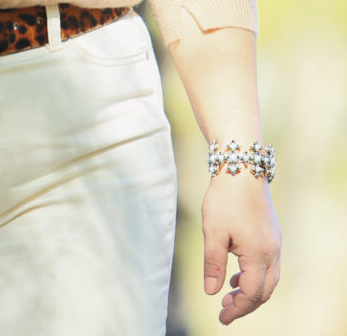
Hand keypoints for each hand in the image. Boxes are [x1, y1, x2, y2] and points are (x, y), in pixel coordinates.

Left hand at [201, 170, 280, 324]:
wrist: (242, 167)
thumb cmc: (225, 198)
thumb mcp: (213, 232)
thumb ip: (213, 264)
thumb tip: (211, 292)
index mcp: (258, 255)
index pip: (251, 294)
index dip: (237, 310)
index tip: (221, 318)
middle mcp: (272, 252)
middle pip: (264, 291)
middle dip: (245, 305)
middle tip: (225, 310)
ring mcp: (274, 242)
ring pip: (269, 279)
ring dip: (251, 291)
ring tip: (230, 294)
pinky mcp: (272, 234)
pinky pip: (269, 265)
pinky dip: (255, 275)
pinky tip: (237, 272)